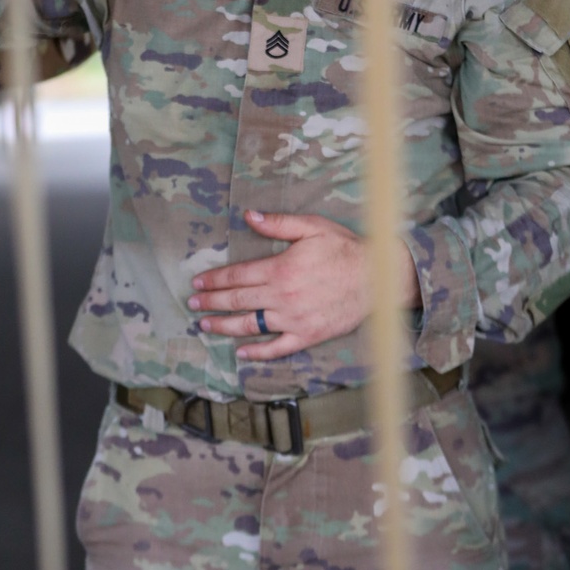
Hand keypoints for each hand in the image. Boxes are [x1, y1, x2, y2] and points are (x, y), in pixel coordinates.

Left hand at [187, 210, 419, 359]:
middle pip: (238, 300)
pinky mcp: (307, 336)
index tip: (198, 282)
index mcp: (280, 268)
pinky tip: (241, 352)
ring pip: (251, 325)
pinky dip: (257, 352)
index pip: (238, 275)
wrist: (377, 279)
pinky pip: (277, 347)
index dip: (215, 279)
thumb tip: (248, 216)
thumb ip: (277, 223)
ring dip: (225, 326)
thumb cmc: (344, 249)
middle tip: (193, 305)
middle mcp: (282, 296)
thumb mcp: (311, 227)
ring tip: (205, 326)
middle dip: (212, 302)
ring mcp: (293, 319)